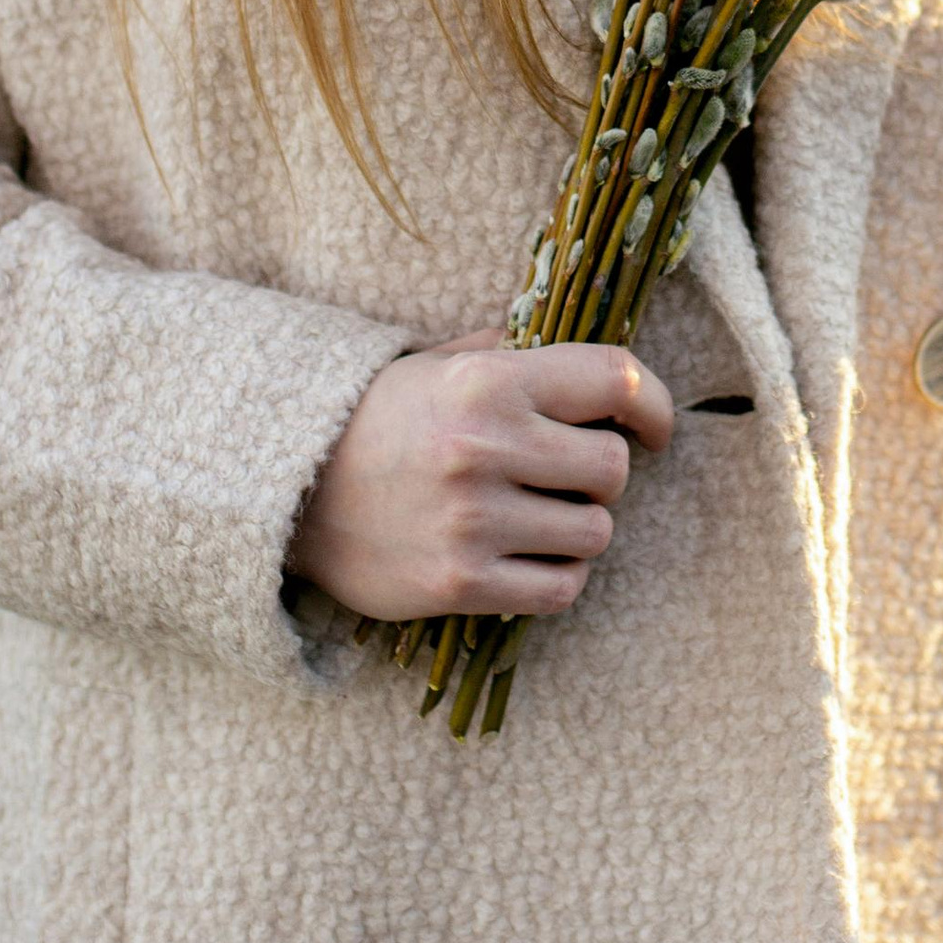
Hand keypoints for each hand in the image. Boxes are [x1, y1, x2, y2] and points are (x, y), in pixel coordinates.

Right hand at [287, 330, 674, 622]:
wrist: (287, 492)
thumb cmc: (376, 420)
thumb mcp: (436, 362)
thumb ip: (513, 354)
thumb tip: (591, 361)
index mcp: (489, 380)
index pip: (614, 378)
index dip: (652, 403)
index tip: (655, 426)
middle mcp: (486, 446)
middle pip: (613, 467)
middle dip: (600, 472)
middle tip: (562, 474)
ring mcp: (474, 520)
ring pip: (595, 533)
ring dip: (577, 527)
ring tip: (537, 517)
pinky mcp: (461, 583)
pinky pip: (561, 588)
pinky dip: (555, 575)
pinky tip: (524, 558)